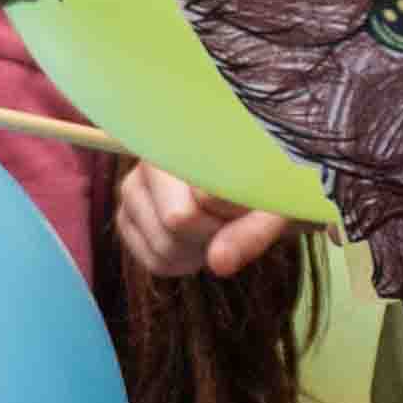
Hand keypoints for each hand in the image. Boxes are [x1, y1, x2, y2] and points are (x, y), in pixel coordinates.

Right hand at [112, 161, 284, 281]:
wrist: (256, 191)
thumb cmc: (269, 189)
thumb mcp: (275, 205)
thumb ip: (251, 230)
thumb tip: (218, 262)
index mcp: (186, 139)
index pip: (204, 194)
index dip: (232, 212)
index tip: (250, 202)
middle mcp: (150, 158)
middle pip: (176, 221)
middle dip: (213, 233)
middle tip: (233, 218)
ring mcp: (132, 188)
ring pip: (164, 247)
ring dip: (200, 252)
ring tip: (218, 227)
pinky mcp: (126, 219)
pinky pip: (155, 261)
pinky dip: (185, 263)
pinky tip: (199, 242)